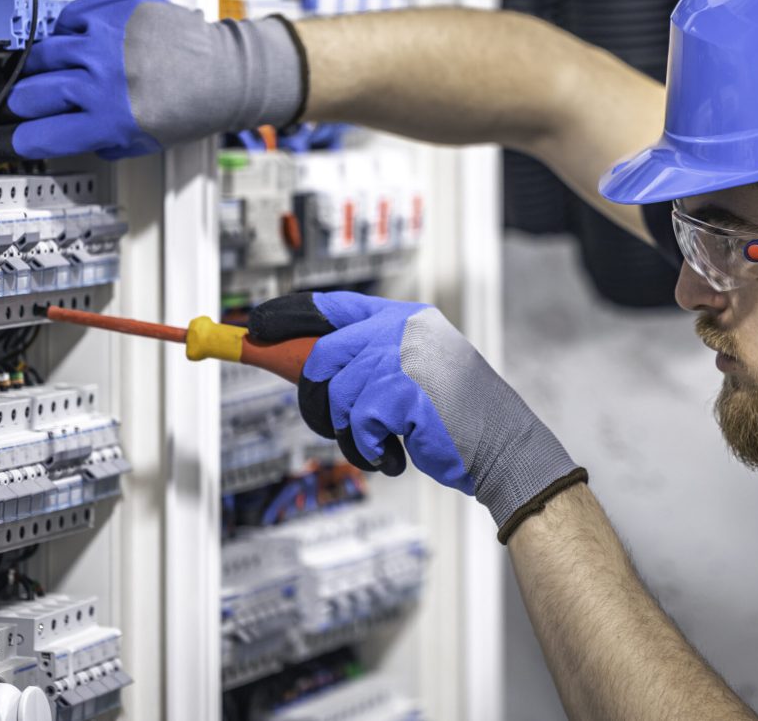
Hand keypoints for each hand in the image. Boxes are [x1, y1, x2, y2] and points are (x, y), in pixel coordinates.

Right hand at [0, 0, 304, 159]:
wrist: (225, 72)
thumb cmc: (193, 107)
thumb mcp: (145, 142)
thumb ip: (99, 141)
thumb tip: (61, 137)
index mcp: (110, 119)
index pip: (38, 135)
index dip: (19, 141)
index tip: (11, 139)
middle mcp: (101, 79)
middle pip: (28, 95)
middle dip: (25, 105)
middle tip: (33, 105)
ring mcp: (103, 41)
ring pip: (40, 55)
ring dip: (43, 68)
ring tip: (59, 74)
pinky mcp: (111, 11)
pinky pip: (65, 20)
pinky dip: (66, 34)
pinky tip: (80, 45)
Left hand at [248, 292, 586, 540]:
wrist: (503, 446)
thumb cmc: (454, 417)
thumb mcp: (411, 372)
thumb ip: (368, 359)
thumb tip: (304, 365)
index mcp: (404, 317)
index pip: (331, 305)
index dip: (286, 316)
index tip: (254, 327)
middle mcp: (401, 329)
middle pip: (321, 357)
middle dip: (317, 401)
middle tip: (336, 425)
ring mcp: (402, 357)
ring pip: (335, 396)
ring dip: (351, 432)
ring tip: (383, 441)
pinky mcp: (401, 391)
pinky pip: (357, 423)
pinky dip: (370, 448)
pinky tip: (396, 452)